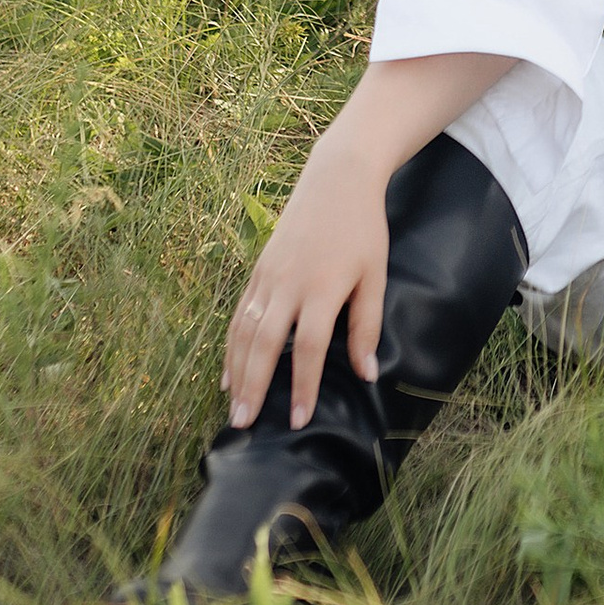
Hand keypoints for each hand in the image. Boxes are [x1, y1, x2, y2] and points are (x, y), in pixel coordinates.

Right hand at [224, 126, 391, 431]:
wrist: (337, 179)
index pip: (309, 347)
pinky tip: (229, 373)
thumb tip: (367, 374)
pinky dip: (231, 346)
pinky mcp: (258, 269)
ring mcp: (268, 275)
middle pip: (264, 343)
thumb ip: (367, 326)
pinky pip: (239, 314)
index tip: (299, 420)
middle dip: (253, 387)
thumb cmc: (363, 230)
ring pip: (244, 331)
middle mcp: (288, 283)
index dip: (303, 386)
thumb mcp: (375, 276)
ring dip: (236, 372)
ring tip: (234, 409)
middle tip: (243, 425)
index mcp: (323, 287)